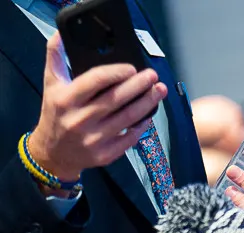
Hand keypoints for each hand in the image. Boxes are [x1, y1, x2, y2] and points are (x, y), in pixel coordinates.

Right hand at [26, 33, 166, 183]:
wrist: (53, 153)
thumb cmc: (55, 113)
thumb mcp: (51, 85)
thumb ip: (56, 58)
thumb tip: (62, 34)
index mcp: (66, 99)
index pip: (95, 81)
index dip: (116, 72)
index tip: (132, 68)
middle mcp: (80, 119)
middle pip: (116, 99)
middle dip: (139, 86)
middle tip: (154, 76)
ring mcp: (94, 139)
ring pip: (128, 118)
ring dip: (148, 103)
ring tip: (160, 90)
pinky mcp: (106, 154)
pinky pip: (130, 138)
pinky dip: (142, 126)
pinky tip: (150, 115)